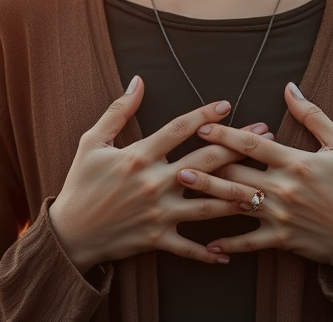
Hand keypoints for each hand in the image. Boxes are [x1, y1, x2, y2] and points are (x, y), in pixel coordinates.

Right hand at [49, 76, 273, 271]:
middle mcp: (154, 182)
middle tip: (264, 135)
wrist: (68, 233)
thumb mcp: (92, 141)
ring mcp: (159, 212)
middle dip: (237, 146)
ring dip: (237, 196)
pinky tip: (232, 251)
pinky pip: (189, 247)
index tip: (227, 104)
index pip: (179, 129)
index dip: (205, 115)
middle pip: (205, 161)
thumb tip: (137, 80)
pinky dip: (210, 252)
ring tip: (263, 187)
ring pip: (207, 205)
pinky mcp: (158, 239)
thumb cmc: (80, 184)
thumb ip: (118, 110)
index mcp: (139, 156)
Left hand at [177, 82, 332, 277]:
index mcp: (296, 162)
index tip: (203, 125)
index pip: (253, 144)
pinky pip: (249, 242)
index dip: (225, 134)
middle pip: (237, 173)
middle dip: (207, 164)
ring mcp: (281, 215)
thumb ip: (312, 115)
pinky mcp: (282, 239)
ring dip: (208, 193)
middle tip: (179, 158)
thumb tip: (290, 87)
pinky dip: (228, 243)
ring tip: (183, 183)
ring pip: (236, 203)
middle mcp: (284, 188)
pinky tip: (207, 242)